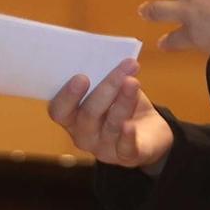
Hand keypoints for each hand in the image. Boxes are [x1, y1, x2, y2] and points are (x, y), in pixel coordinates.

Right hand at [47, 57, 172, 170]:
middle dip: (106, 89)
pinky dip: (127, 136)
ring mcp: (103, 148)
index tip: (82, 76)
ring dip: (123, 101)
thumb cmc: (122, 104)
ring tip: (134, 82)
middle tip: (123, 69)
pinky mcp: (126, 156)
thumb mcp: (111, 89)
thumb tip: (105, 53)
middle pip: (88, 114)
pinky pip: (124, 148)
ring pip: (111, 125)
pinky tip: (130, 125)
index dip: (67, 96)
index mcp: (72, 117)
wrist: (150, 132)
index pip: (59, 111)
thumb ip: (102, 76)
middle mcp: (83, 135)